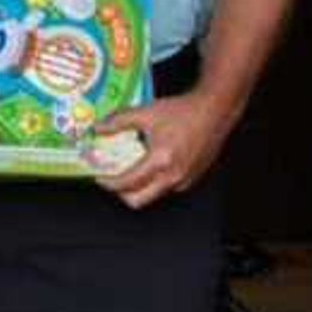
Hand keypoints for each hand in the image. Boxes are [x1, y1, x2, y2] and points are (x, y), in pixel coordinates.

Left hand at [88, 89, 235, 207]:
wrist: (214, 111)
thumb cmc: (183, 111)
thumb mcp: (146, 113)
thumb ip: (118, 121)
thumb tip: (98, 128)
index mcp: (160, 160)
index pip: (126, 183)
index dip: (108, 183)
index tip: (100, 177)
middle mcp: (173, 175)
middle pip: (137, 201)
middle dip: (121, 193)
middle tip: (114, 179)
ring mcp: (183, 180)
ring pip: (153, 195)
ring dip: (139, 186)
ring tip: (134, 168)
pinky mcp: (191, 179)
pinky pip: (167, 188)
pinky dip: (156, 180)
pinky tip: (154, 163)